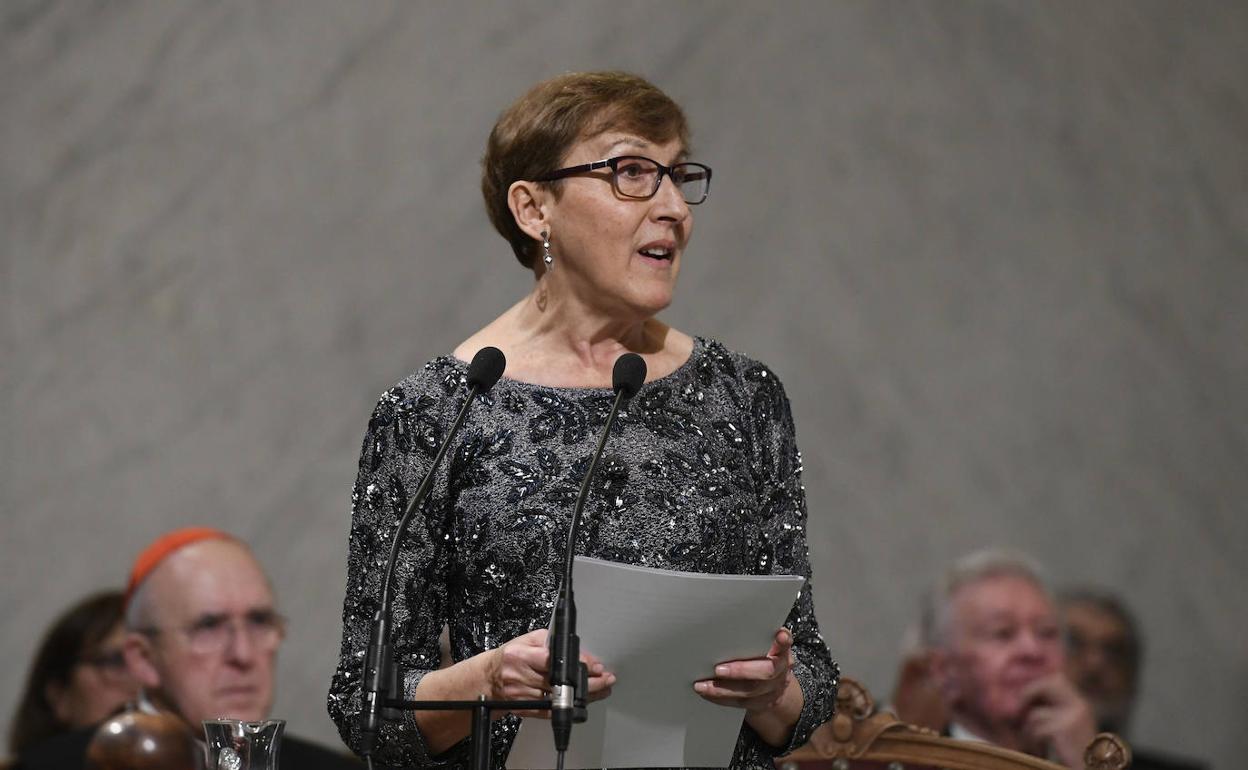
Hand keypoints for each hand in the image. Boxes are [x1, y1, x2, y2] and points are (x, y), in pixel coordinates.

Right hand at [485, 629, 615, 717]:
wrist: (489, 679)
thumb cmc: (510, 657)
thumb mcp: (528, 639)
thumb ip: (552, 643)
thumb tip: (579, 653)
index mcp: (522, 656)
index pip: (554, 660)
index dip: (577, 664)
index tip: (596, 666)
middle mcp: (522, 676)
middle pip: (561, 682)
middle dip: (589, 682)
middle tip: (606, 679)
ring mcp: (524, 695)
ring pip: (561, 699)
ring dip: (584, 696)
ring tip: (602, 689)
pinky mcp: (526, 709)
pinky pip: (553, 710)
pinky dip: (571, 706)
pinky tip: (584, 701)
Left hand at [693, 628, 794, 713]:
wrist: (776, 686)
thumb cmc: (763, 657)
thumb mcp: (765, 644)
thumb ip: (755, 636)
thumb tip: (725, 620)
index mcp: (782, 651)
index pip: (785, 644)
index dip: (783, 641)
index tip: (779, 635)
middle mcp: (780, 671)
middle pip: (766, 672)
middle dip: (740, 671)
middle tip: (718, 669)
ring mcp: (772, 690)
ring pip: (749, 692)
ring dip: (722, 689)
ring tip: (702, 685)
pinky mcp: (760, 703)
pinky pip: (739, 703)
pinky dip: (720, 698)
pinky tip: (706, 693)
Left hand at [1019, 674, 1096, 767]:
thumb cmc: (1071, 757)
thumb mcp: (1061, 733)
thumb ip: (1047, 716)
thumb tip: (1017, 705)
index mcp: (1081, 707)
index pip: (1056, 681)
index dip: (1037, 687)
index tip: (1024, 701)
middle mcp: (1079, 707)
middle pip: (1046, 685)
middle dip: (1026, 695)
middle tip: (1016, 714)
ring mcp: (1072, 717)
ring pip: (1035, 715)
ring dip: (1029, 732)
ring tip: (1035, 746)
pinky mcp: (1063, 729)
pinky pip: (1036, 730)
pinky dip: (1033, 743)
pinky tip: (1041, 753)